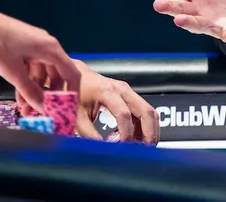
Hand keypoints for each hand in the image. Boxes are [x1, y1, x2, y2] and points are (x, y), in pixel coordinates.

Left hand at [0, 3, 81, 114]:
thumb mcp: (13, 72)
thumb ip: (30, 91)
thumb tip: (42, 107)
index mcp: (51, 49)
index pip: (71, 74)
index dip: (71, 92)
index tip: (67, 108)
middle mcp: (47, 46)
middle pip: (56, 75)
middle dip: (48, 95)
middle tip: (41, 112)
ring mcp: (35, 45)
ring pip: (41, 73)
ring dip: (35, 90)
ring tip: (25, 108)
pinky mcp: (24, 46)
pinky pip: (31, 67)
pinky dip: (27, 81)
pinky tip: (19, 95)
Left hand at [17, 61, 158, 144]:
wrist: (76, 75)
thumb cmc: (75, 93)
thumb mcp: (77, 115)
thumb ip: (88, 133)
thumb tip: (102, 150)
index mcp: (108, 92)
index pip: (124, 115)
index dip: (126, 134)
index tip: (124, 149)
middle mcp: (123, 90)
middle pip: (146, 111)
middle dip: (149, 132)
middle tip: (147, 149)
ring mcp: (128, 92)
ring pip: (149, 111)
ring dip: (150, 129)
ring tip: (144, 146)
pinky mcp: (130, 96)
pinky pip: (144, 111)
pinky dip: (144, 126)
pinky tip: (137, 138)